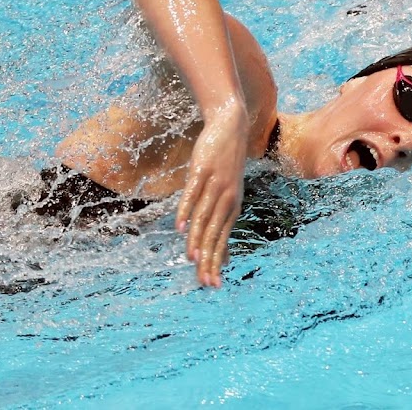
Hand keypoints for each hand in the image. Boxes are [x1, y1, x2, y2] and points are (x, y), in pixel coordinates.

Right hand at [176, 103, 248, 287]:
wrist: (231, 127)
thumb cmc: (227, 165)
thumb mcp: (229, 194)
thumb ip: (224, 221)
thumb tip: (225, 253)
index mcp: (232, 207)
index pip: (223, 240)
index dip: (217, 262)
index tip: (212, 284)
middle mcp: (226, 199)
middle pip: (215, 234)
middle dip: (209, 259)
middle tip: (204, 282)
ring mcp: (214, 184)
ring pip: (204, 217)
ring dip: (197, 239)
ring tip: (191, 259)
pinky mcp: (202, 171)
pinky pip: (192, 194)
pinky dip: (186, 211)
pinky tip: (179, 227)